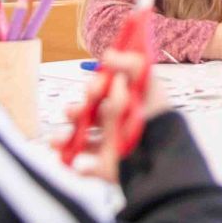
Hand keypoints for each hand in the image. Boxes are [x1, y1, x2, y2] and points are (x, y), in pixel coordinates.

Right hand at [71, 50, 164, 182]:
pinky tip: (76, 163)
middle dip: (75, 110)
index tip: (96, 87)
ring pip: (80, 140)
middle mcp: (117, 124)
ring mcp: (111, 146)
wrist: (162, 157)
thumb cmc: (158, 119)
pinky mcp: (108, 168)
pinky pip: (85, 168)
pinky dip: (77, 166)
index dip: (95, 88)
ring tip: (58, 139)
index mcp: (126, 104)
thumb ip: (132, 66)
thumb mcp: (149, 87)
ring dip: (64, 138)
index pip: (104, 92)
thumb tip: (109, 54)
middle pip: (87, 115)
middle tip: (76, 111)